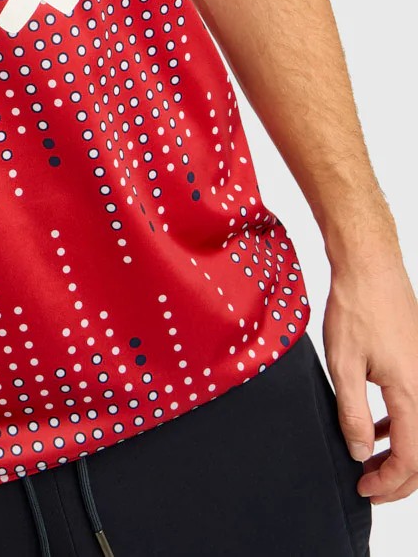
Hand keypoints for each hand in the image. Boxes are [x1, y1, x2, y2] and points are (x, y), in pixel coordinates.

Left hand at [323, 248, 417, 503]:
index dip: (389, 483)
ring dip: (400, 452)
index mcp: (413, 394)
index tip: (363, 488)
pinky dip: (400, 426)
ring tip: (367, 459)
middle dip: (398, 477)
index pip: (412, 460)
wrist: (371, 265)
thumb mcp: (343, 364)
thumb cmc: (357, 307)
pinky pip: (416, 408)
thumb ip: (352, 413)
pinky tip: (375, 427)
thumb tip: (358, 451)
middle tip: (368, 484)